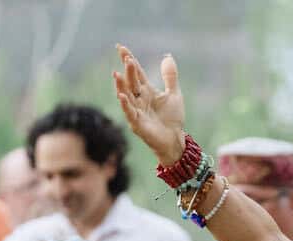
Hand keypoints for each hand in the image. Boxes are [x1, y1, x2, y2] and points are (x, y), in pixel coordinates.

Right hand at [113, 45, 185, 165]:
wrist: (175, 140)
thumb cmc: (172, 119)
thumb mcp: (174, 94)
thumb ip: (170, 77)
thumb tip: (167, 56)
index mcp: (146, 91)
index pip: (136, 73)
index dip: (129, 60)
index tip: (120, 47)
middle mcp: (139, 99)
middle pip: (131, 82)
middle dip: (128, 71)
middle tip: (126, 58)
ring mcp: (136, 111)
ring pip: (127, 96)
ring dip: (121, 86)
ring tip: (117, 73)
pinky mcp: (137, 124)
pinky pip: (130, 113)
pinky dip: (126, 105)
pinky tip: (122, 96)